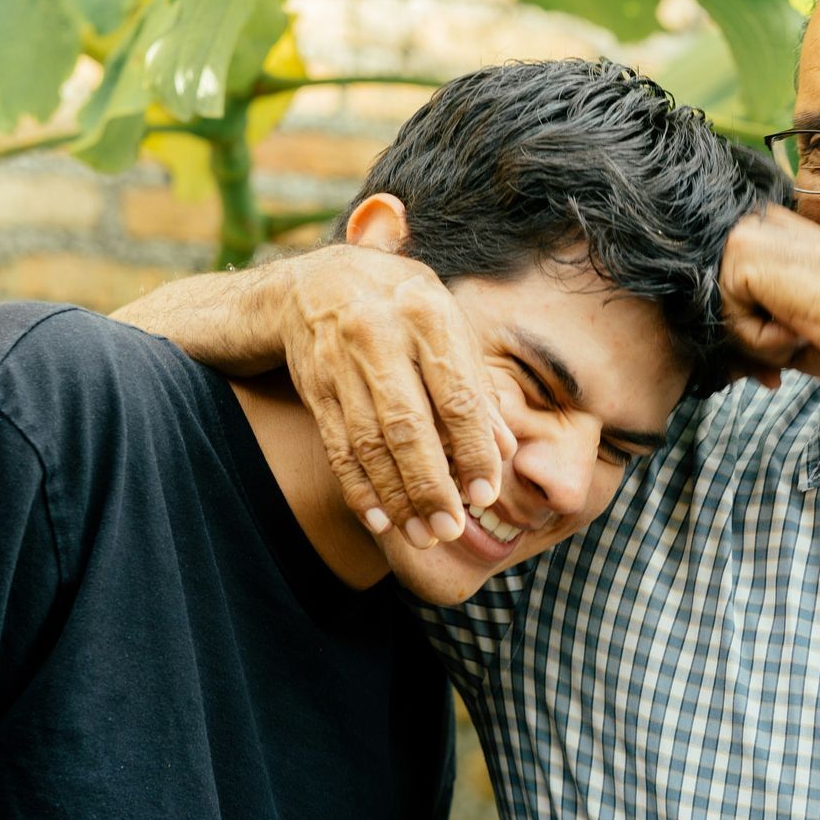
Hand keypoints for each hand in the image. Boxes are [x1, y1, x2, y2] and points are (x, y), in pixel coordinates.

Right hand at [274, 245, 516, 544]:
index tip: (486, 493)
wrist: (315, 284)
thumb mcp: (447, 325)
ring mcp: (340, 364)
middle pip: (407, 426)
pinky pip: (338, 448)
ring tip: (423, 535)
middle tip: (451, 529)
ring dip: (397, 498)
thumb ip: (476, 384)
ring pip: (369, 444)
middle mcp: (380, 336)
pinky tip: (380, 520)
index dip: (472, 448)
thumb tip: (504, 449)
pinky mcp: (315, 388)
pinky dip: (359, 488)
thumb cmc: (402, 307)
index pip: (456, 394)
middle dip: (431, 486)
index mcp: (427, 315)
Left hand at [718, 207, 819, 379]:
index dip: (759, 337)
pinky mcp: (741, 254)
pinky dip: (760, 341)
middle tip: (777, 374)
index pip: (743, 292)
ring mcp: (748, 235)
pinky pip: (730, 318)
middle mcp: (760, 225)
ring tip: (800, 335)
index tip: (780, 366)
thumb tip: (733, 363)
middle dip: (750, 347)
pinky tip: (795, 327)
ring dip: (760, 343)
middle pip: (728, 303)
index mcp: (779, 234)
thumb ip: (762, 327)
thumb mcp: (798, 325)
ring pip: (727, 312)